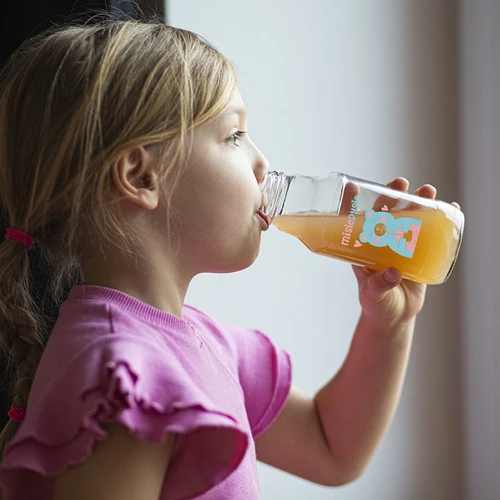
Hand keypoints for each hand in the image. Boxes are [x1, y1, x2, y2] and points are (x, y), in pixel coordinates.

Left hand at [351, 177, 460, 327]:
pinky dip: (440, 218)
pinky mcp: (418, 250)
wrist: (396, 315)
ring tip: (428, 191)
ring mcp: (400, 244)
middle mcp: (379, 241)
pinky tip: (450, 207)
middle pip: (383, 212)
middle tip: (401, 183)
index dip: (350, 203)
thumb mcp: (373, 296)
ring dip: (417, 201)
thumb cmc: (377, 304)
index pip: (352, 220)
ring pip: (408, 217)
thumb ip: (379, 286)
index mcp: (361, 248)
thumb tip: (393, 273)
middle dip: (391, 195)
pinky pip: (429, 231)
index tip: (353, 186)